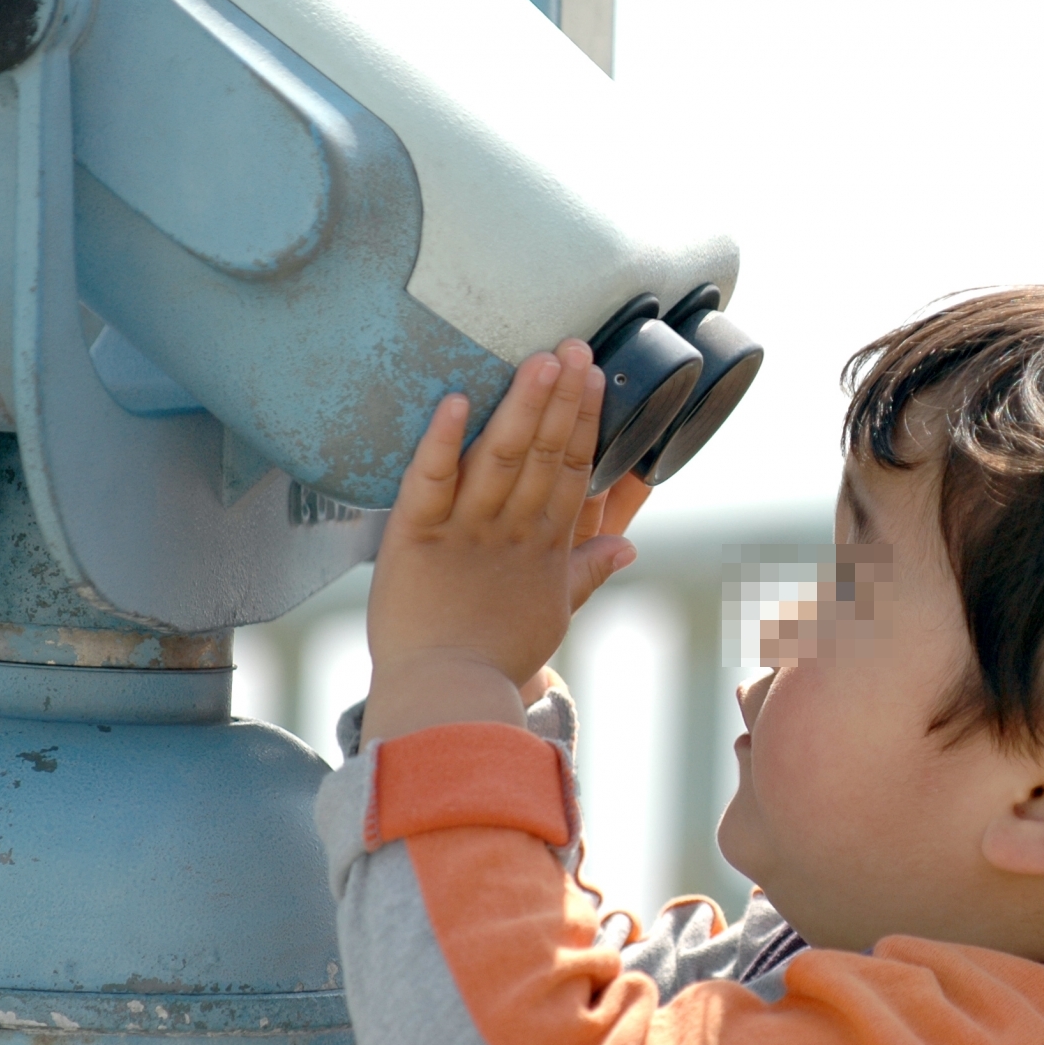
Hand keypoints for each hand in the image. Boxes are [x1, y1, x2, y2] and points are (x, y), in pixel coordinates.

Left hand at [360, 340, 637, 744]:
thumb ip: (587, 572)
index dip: (585, 424)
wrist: (444, 695)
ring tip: (540, 361)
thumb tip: (628, 546)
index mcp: (544, 546)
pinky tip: (456, 400)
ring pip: (499, 458)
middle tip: (576, 349)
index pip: (573, 472)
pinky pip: (429, 481)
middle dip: (561, 400)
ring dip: (521, 407)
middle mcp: (511, 531)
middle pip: (543, 455)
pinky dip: (443, 441)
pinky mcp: (415, 536)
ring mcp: (465, 531)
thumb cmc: (494, 657)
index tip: (597, 380)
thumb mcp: (552, 614)